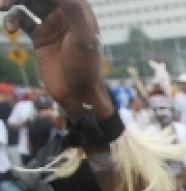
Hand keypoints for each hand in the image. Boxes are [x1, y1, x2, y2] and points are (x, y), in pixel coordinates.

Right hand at [2, 0, 112, 119]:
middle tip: (6, 1)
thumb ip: (73, 10)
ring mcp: (52, 25)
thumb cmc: (85, 68)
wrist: (77, 94)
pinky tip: (10, 29)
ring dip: (13, 1)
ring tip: (2, 7)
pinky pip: (21, 20)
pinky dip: (13, 20)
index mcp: (79, 10)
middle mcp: (65, 14)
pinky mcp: (40, 37)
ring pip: (28, 3)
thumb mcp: (83, 38)